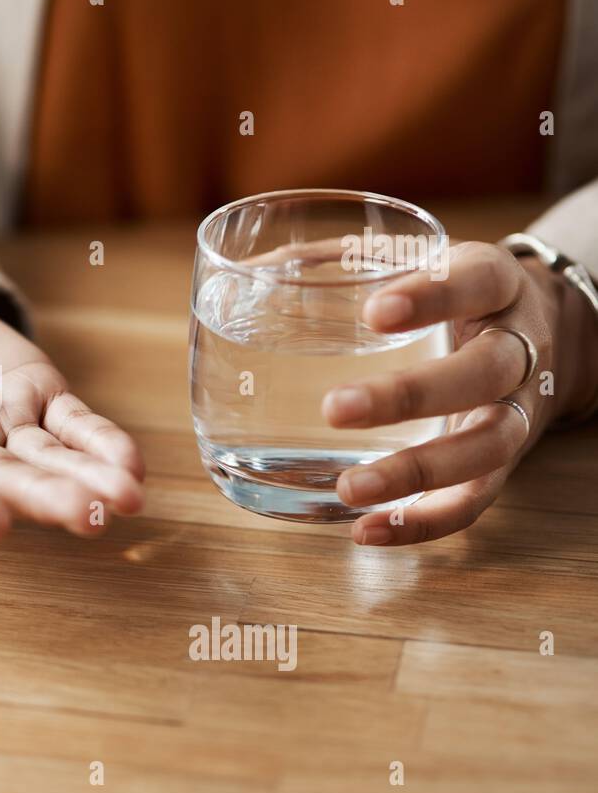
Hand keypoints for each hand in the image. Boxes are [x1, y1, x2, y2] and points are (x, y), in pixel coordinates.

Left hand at [322, 241, 596, 545]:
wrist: (545, 332)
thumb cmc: (449, 293)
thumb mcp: (413, 262)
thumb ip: (339, 261)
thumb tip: (246, 273)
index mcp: (494, 282)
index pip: (478, 281)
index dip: (434, 296)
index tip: (373, 313)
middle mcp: (518, 345)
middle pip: (485, 371)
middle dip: (411, 394)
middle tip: (335, 410)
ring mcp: (517, 409)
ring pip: (488, 445)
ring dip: (418, 472)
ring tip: (349, 489)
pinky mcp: (505, 462)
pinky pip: (476, 500)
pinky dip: (425, 522)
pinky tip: (366, 531)